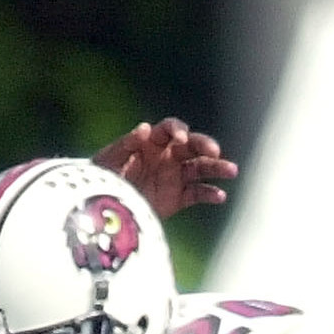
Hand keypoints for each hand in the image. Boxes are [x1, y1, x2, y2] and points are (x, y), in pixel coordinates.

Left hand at [92, 118, 237, 219]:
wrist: (100, 205)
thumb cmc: (102, 175)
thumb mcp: (108, 159)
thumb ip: (126, 144)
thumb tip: (146, 128)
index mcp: (153, 142)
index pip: (171, 130)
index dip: (178, 130)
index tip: (181, 137)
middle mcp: (168, 156)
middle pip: (192, 146)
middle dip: (204, 145)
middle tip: (214, 150)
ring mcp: (175, 176)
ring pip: (201, 168)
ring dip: (217, 167)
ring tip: (232, 170)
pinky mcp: (178, 197)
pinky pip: (198, 193)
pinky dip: (210, 194)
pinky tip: (220, 196)